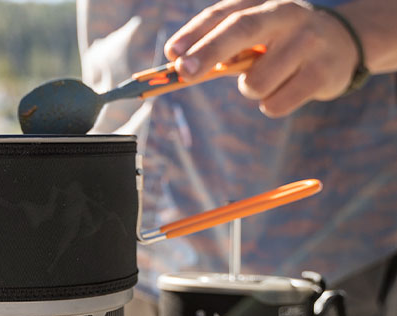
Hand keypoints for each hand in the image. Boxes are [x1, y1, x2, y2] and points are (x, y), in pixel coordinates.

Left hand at [164, 0, 358, 116]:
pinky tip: (289, 88)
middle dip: (208, 51)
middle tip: (184, 71)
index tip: (172, 53)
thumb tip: (179, 70)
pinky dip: (272, 104)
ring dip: (251, 89)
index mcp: (263, 3)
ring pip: (255, 82)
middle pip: (240, 30)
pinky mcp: (322, 72)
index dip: (195, 33)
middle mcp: (286, 15)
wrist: (345, 42)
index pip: (223, 14)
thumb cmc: (282, 43)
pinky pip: (275, 104)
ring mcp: (307, 42)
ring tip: (271, 78)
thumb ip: (219, 50)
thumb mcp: (254, 37)